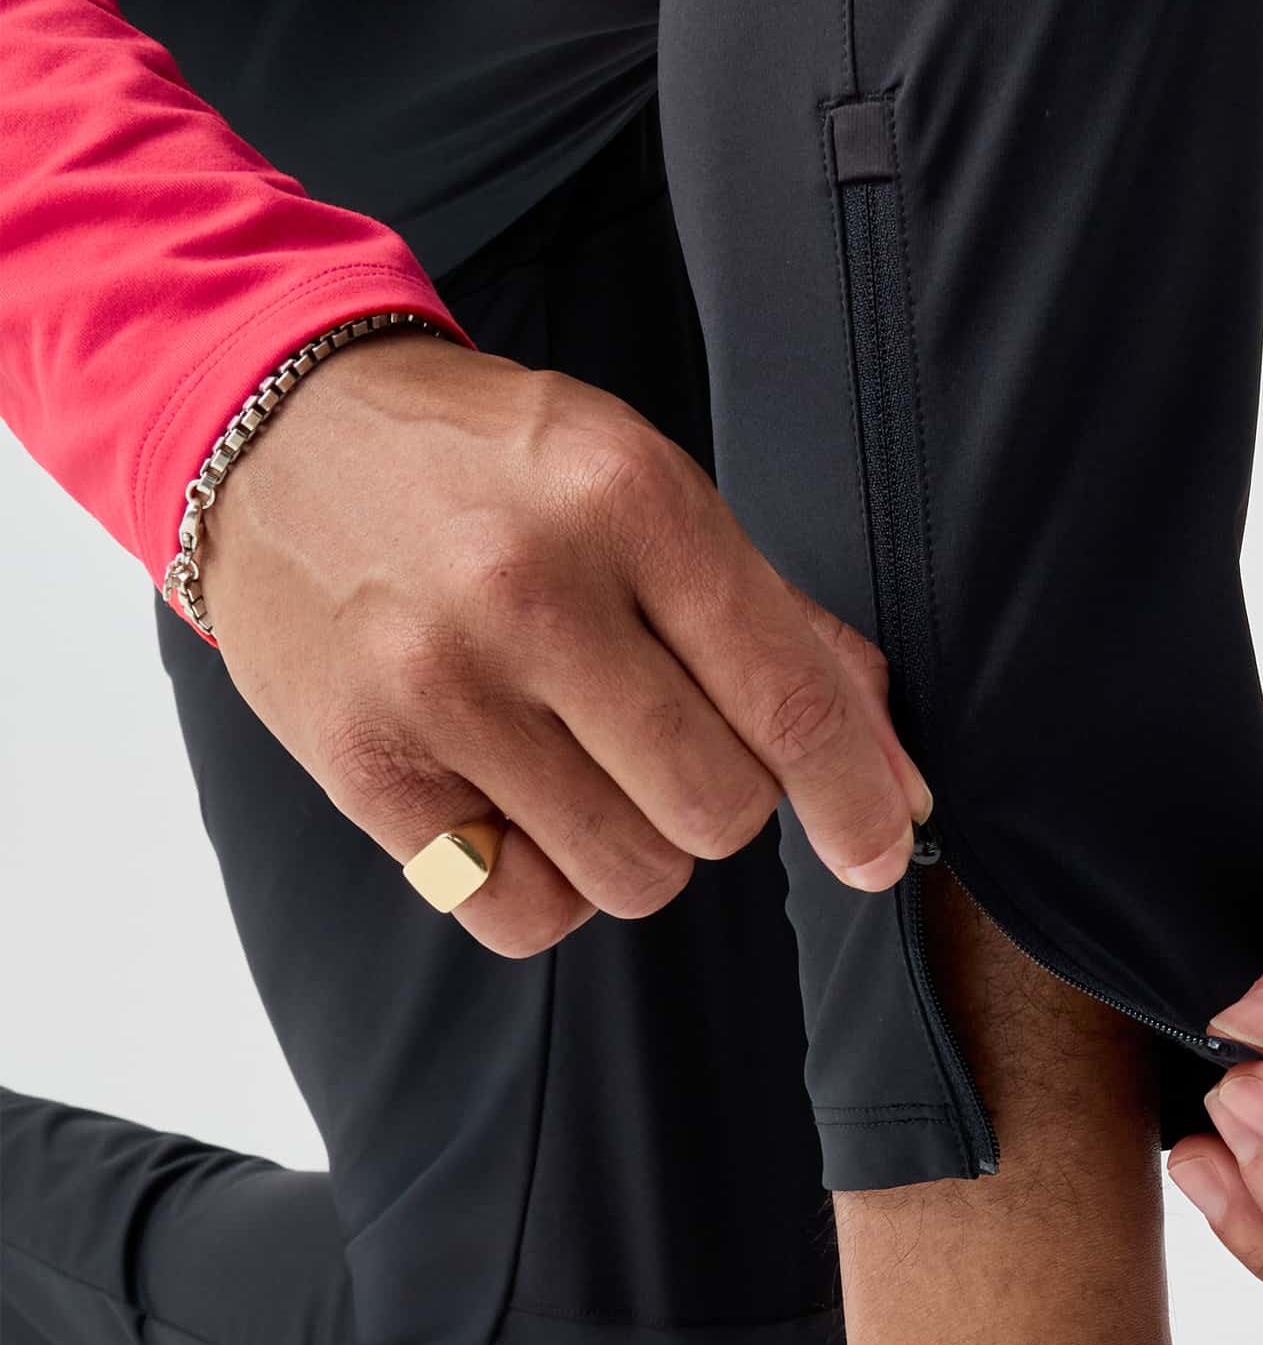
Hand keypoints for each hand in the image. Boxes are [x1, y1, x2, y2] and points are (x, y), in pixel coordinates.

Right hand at [201, 331, 928, 955]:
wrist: (280, 429)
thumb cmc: (499, 472)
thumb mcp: (655, 497)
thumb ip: (789, 640)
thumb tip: (900, 787)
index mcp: (633, 502)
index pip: (789, 704)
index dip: (858, 802)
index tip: (882, 851)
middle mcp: (532, 591)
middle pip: (719, 810)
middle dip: (726, 801)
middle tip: (672, 741)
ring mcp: (438, 684)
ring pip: (632, 877)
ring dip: (639, 845)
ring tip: (586, 762)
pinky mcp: (365, 766)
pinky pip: (524, 914)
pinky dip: (548, 886)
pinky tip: (520, 805)